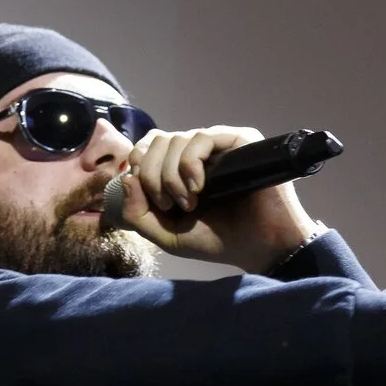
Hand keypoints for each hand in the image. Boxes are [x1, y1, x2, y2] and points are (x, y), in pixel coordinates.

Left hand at [113, 125, 320, 272]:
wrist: (258, 247)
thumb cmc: (217, 240)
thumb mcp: (166, 234)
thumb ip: (137, 213)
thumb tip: (126, 178)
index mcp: (178, 167)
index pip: (146, 147)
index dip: (140, 170)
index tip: (155, 202)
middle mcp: (197, 152)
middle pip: (156, 141)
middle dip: (152, 176)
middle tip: (170, 205)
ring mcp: (218, 144)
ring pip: (176, 139)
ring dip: (171, 176)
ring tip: (189, 203)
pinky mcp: (239, 141)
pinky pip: (201, 138)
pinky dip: (190, 164)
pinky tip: (198, 188)